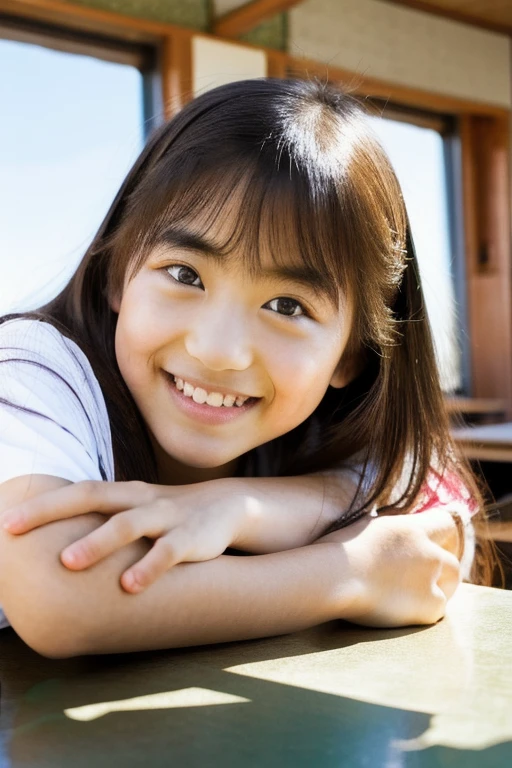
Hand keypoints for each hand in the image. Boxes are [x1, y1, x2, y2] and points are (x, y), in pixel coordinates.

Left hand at [1, 480, 244, 592]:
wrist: (225, 508)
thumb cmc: (167, 517)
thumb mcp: (135, 512)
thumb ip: (103, 522)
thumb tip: (56, 548)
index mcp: (124, 493)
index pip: (78, 491)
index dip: (42, 505)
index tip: (7, 523)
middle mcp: (140, 500)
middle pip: (93, 498)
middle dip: (52, 512)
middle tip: (15, 530)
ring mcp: (166, 518)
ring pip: (129, 525)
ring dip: (98, 542)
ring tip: (68, 562)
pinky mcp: (190, 538)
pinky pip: (168, 552)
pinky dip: (149, 567)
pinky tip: (130, 586)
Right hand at [317, 507, 461, 626]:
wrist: (335, 578)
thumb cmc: (339, 551)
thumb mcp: (365, 526)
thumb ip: (388, 529)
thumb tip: (391, 528)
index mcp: (411, 528)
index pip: (445, 524)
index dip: (444, 536)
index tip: (439, 544)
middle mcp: (428, 552)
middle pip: (452, 560)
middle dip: (444, 568)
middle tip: (428, 577)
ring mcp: (431, 579)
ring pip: (451, 582)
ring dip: (440, 588)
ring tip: (415, 594)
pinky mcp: (429, 607)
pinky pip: (437, 609)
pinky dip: (425, 610)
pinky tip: (405, 610)